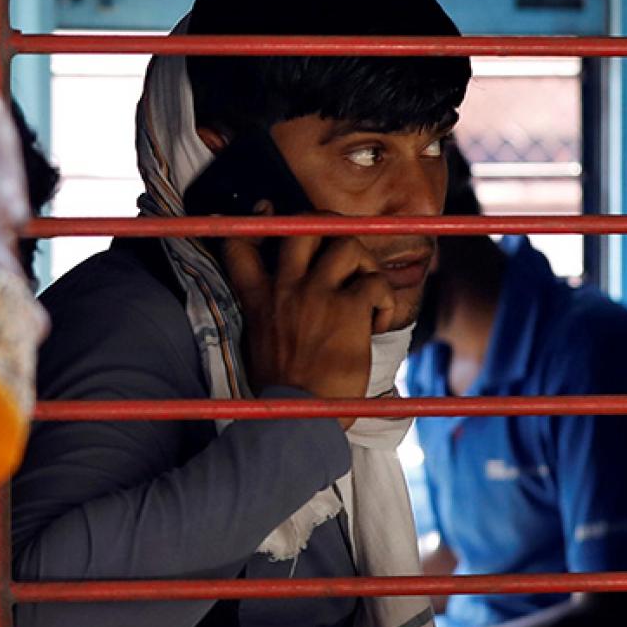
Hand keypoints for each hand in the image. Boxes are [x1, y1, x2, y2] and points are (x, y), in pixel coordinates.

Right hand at [222, 213, 390, 407]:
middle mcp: (285, 289)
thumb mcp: (260, 346)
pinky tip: (379, 324)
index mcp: (259, 300)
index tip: (264, 210)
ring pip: (347, 244)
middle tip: (342, 246)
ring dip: (365, 263)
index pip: (241, 247)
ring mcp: (317, 296)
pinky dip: (385, 302)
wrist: (297, 416)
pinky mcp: (349, 310)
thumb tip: (286, 313)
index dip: (253, 221)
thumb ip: (270, 317)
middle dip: (327, 225)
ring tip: (368, 291)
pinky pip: (377, 284)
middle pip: (304, 226)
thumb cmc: (284, 392)